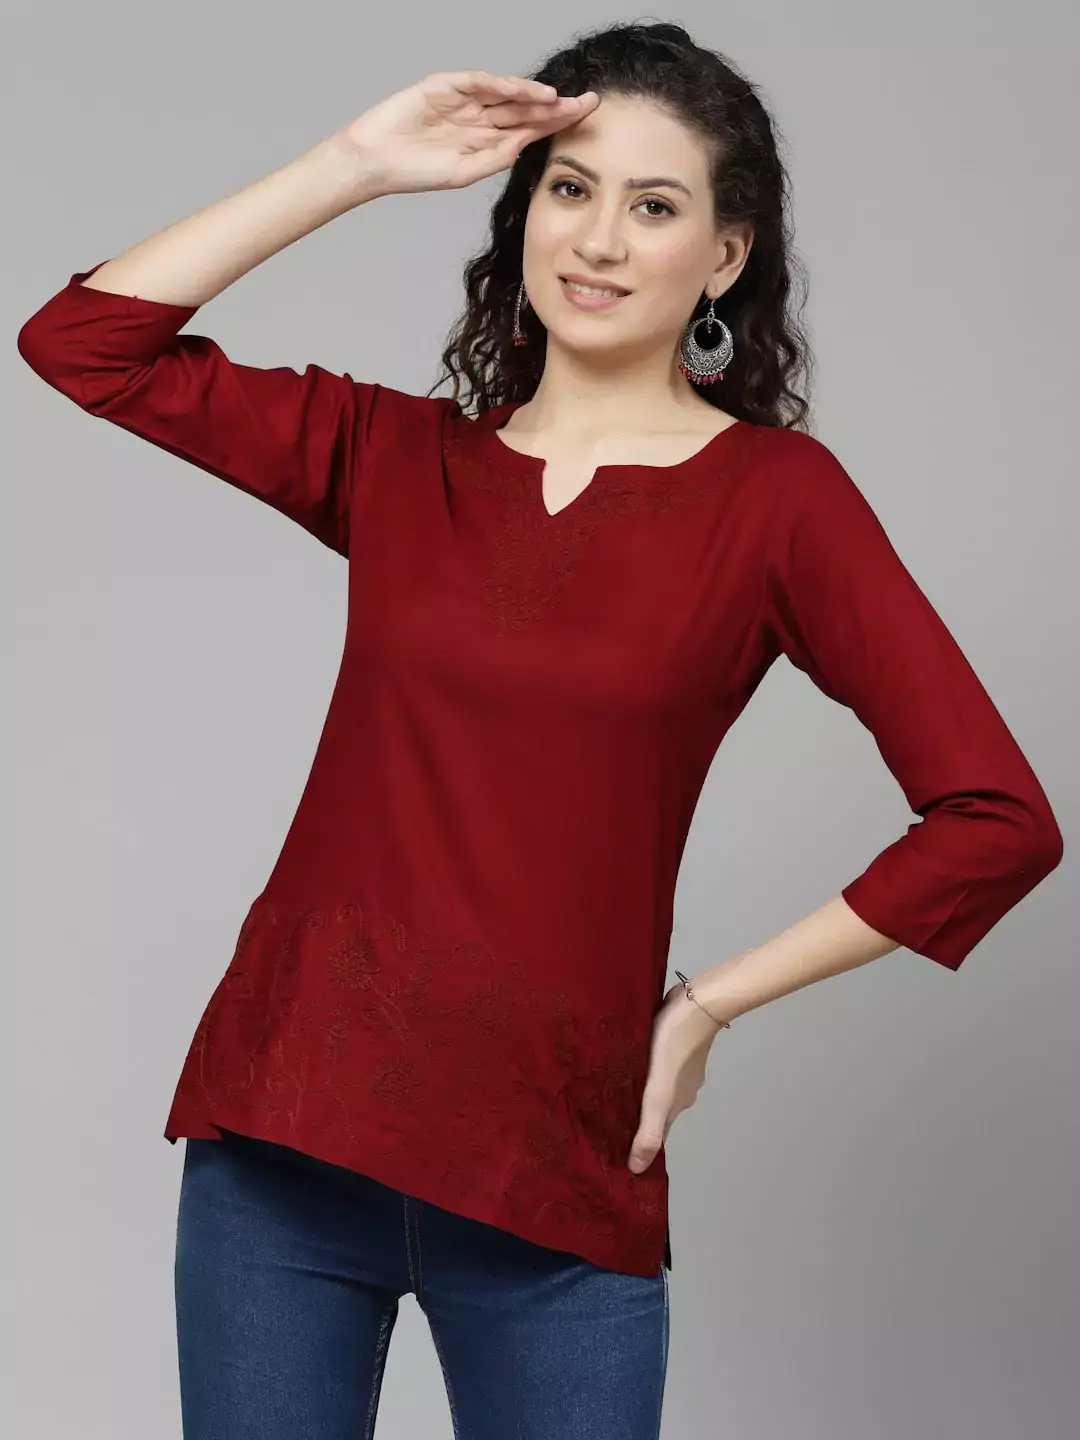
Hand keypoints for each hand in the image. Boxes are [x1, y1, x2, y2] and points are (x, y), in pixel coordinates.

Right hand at [341, 71, 598, 195]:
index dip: (556, 123)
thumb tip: (526, 144)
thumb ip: (495, 157)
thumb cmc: (415, 172)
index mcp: (485, 140)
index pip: (528, 129)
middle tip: (587, 103)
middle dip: (555, 106)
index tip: (584, 120)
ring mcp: (463, 100)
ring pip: (506, 93)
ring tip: (560, 100)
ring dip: (533, 95)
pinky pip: (478, 82)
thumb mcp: (463, 172)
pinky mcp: (444, 86)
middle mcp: (479, 117)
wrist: (376, 161)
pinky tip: (524, 90)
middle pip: (524, 108)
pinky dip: (502, 84)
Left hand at [627, 979, 725, 1173]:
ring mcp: (678, 1066)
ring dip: (637, 1090)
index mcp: (675, 1105)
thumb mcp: (659, 1094)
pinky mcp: (672, 1044)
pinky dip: (642, 1068)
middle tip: (602, 1119)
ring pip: (654, 1085)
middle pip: (654, 1110)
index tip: (616, 1154)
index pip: (655, 1134)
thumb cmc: (674, 1049)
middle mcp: (679, 1089)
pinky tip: (625, 1062)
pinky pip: (654, 1064)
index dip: (638, 1146)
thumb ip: (649, 1130)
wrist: (696, 1004)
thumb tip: (637, 1170)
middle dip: (633, 1117)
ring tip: (608, 1090)